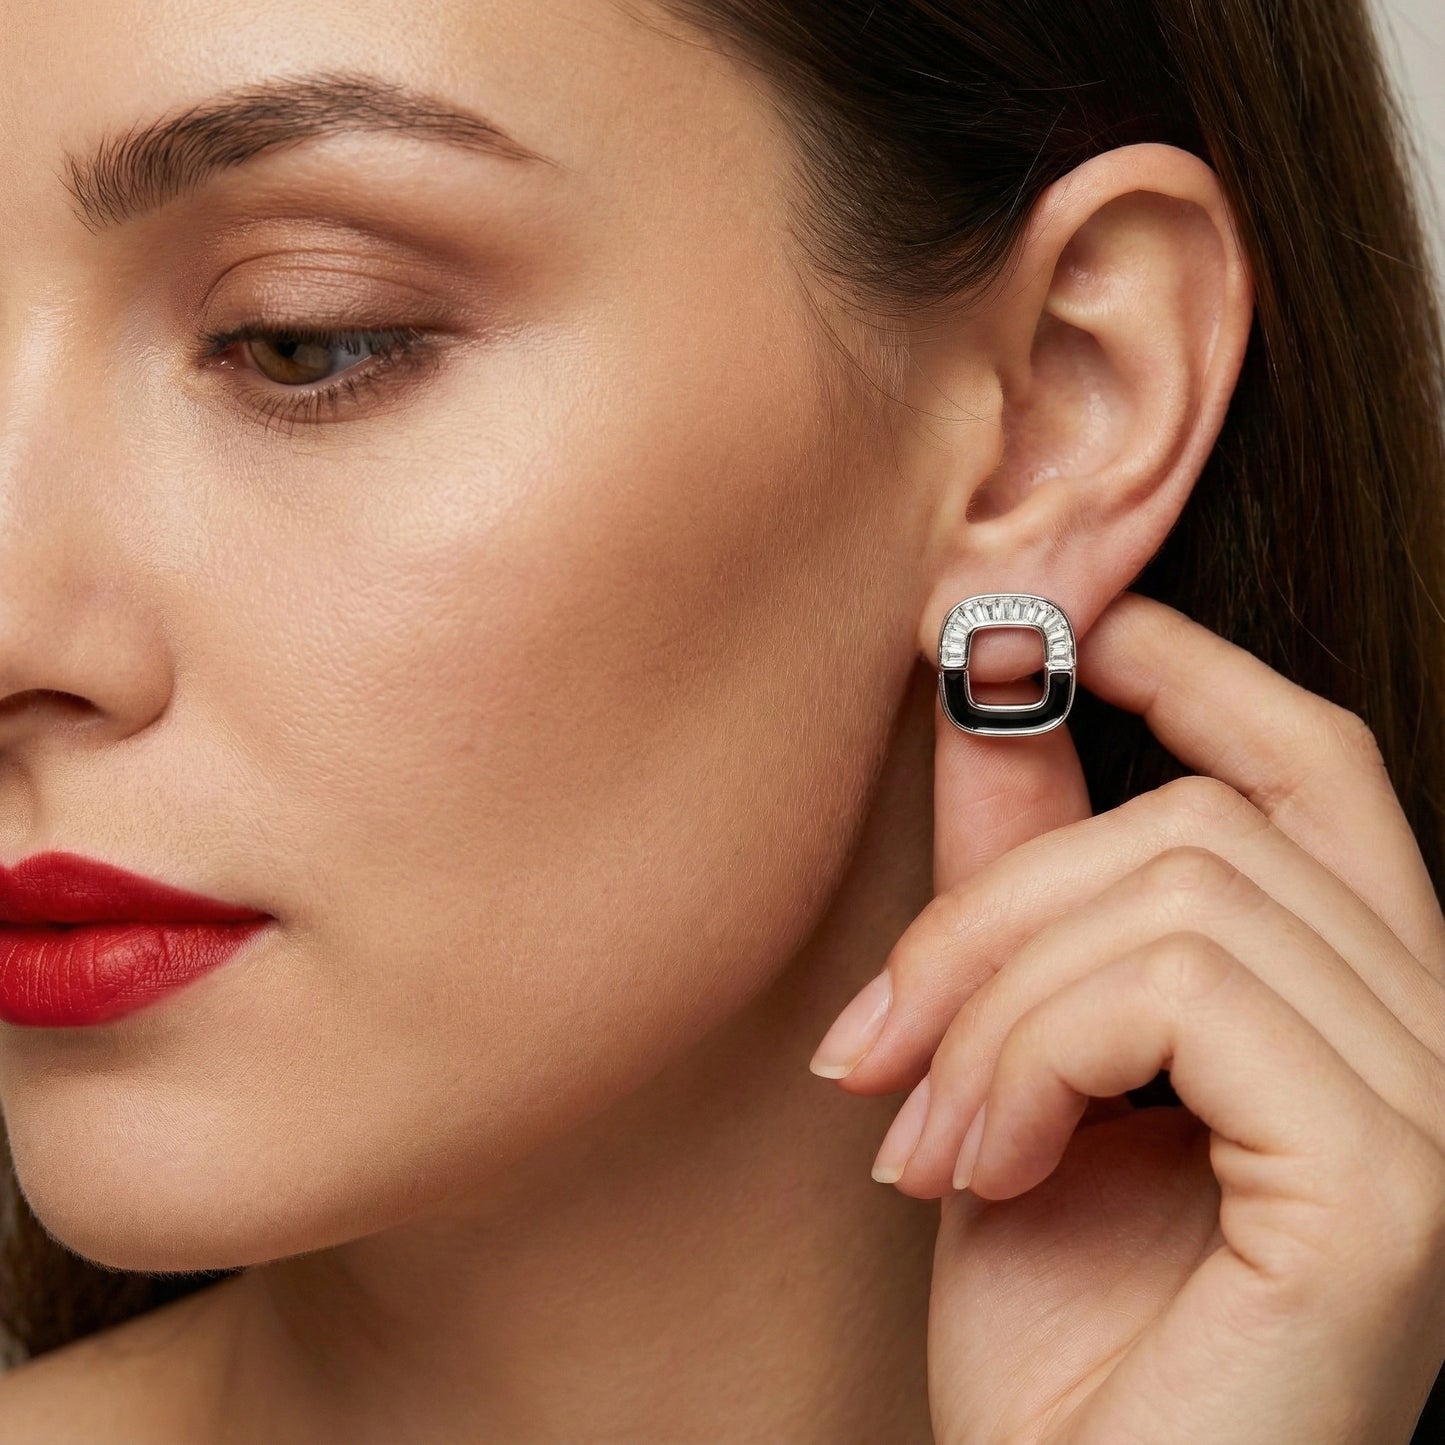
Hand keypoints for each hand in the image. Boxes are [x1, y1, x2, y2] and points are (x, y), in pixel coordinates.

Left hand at [809, 591, 1444, 1444]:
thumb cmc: (1051, 1330)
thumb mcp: (1010, 1064)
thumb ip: (1017, 880)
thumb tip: (989, 689)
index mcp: (1348, 1006)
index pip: (1310, 767)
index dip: (1193, 670)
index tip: (1062, 631)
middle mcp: (1431, 1037)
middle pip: (1196, 823)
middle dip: (990, 909)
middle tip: (873, 1043)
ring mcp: (1434, 1107)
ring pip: (1175, 890)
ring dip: (992, 1000)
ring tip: (921, 1132)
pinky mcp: (1394, 1180)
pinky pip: (1180, 988)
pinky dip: (1033, 1055)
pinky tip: (980, 1165)